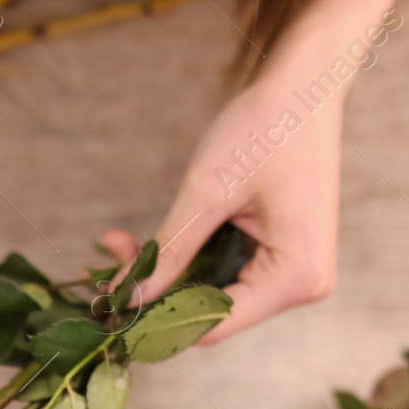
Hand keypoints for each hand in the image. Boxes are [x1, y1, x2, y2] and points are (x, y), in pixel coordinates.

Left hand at [101, 58, 345, 343]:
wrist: (305, 84)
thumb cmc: (265, 128)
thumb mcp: (206, 194)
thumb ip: (167, 253)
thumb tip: (125, 299)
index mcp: (296, 278)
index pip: (213, 324)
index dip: (158, 321)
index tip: (109, 308)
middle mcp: (301, 285)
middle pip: (210, 312)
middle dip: (156, 290)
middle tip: (102, 268)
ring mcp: (292, 270)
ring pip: (210, 292)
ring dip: (165, 273)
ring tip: (118, 245)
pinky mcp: (278, 253)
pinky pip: (223, 270)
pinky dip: (185, 258)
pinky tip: (145, 244)